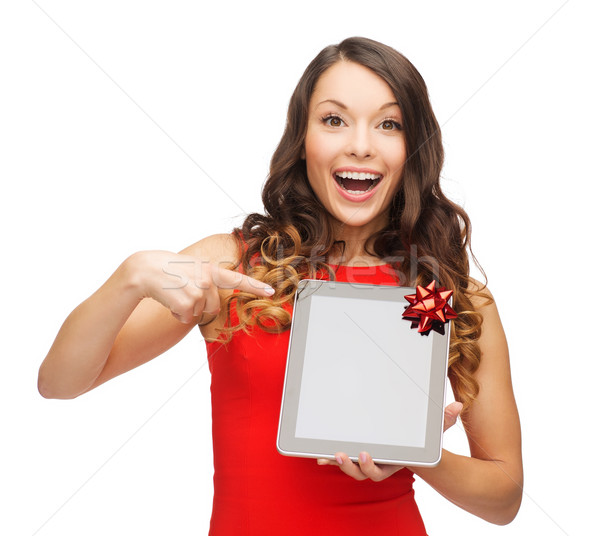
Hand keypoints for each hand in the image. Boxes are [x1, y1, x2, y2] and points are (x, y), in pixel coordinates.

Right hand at [127, 250, 273, 322]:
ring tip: (173, 293)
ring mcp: (197, 288)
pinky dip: (176, 314)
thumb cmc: (165, 270)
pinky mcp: (186, 300)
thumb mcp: (190, 268)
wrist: (143, 269)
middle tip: (182, 293)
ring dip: (186, 310)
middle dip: (199, 307)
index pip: (237, 279)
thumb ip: (207, 277)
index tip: (271, 292)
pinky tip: (168, 300)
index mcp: (209, 269)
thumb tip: (214, 295)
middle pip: (213, 307)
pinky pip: (187, 317)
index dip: (255, 287)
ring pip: (199, 313)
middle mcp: (207, 277)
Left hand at [316, 401, 462, 481]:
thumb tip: (457, 405)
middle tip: (343, 454)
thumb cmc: (421, 437)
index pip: (380, 471)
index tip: (366, 454)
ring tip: (330, 454)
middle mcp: (378, 463)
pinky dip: (330, 457)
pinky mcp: (356, 452)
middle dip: (351, 467)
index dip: (371, 466)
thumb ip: (443, 419)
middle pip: (361, 473)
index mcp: (393, 462)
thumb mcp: (433, 429)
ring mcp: (366, 459)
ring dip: (339, 463)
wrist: (412, 441)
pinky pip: (341, 458)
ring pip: (350, 468)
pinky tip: (319, 453)